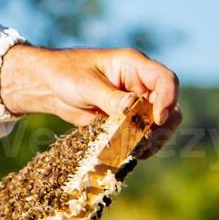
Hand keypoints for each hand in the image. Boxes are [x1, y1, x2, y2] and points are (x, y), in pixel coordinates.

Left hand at [0, 44, 181, 156]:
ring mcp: (135, 103)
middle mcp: (140, 84)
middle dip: (162, 125)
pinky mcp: (126, 119)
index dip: (168, 99)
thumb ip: (110, 97)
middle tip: (147, 141)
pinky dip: (140, 145)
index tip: (157, 119)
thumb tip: (132, 108)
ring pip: (159, 123)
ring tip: (139, 151)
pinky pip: (142, 134)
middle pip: (169, 105)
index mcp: (134, 66)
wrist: (49, 85)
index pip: (165, 80)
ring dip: (154, 138)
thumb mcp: (86, 84)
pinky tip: (130, 153)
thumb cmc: (66, 74)